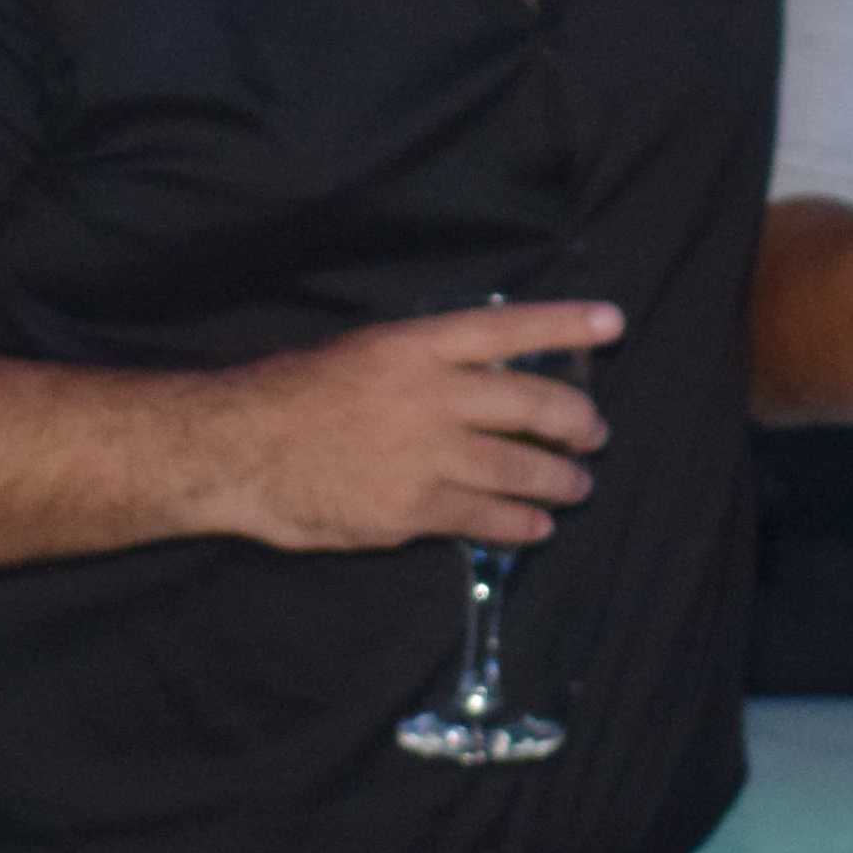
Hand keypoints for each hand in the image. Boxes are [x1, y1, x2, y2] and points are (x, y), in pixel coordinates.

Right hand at [210, 297, 623, 551]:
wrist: (239, 449)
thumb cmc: (290, 395)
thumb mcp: (361, 353)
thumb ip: (422, 365)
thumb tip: (481, 380)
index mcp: (415, 346)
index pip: (509, 329)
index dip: (566, 325)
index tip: (613, 324)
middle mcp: (432, 396)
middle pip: (534, 406)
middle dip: (577, 423)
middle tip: (594, 434)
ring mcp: (426, 455)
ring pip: (521, 469)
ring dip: (560, 480)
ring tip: (576, 486)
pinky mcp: (414, 510)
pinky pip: (486, 519)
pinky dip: (520, 524)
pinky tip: (535, 527)